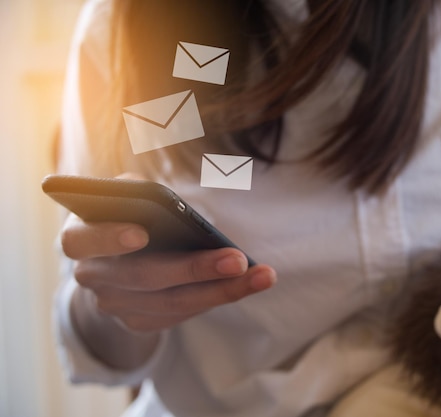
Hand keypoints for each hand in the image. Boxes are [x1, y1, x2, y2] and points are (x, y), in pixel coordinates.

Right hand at [60, 213, 275, 368]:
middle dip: (195, 268)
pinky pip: (182, 314)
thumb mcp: (127, 196)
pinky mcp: (139, 322)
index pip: (84, 238)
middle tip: (238, 259)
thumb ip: (138, 192)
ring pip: (172, 303)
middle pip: (144, 277)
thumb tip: (169, 201)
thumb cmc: (128, 214)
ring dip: (222, 290)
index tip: (141, 233)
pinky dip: (216, 298)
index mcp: (79, 237)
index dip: (110, 237)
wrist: (116, 257)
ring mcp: (114, 306)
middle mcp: (92, 277)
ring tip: (262, 275)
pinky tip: (248, 285)